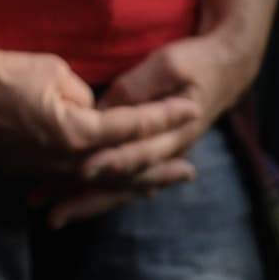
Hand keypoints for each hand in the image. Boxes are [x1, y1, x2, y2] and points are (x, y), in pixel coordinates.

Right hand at [0, 33, 199, 186]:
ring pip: (99, 180)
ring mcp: (45, 169)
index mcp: (78, 133)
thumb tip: (89, 109)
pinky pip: (71, 179)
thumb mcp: (53, 70)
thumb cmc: (0, 71)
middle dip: (160, 167)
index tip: (191, 106)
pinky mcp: (24, 169)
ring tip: (156, 186)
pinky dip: (95, 181)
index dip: (164, 114)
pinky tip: (104, 181)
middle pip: (125, 169)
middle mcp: (67, 160)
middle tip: (190, 171)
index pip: (132, 125)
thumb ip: (83, 95)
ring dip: (130, 182)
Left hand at [25, 25, 254, 225]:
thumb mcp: (170, 64)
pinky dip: (98, 194)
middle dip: (89, 198)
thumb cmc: (196, 63)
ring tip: (53, 217)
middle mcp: (167, 153)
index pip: (140, 154)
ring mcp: (159, 157)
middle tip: (55, 213)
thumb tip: (108, 106)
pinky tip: (72, 204)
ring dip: (88, 203)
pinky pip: (123, 181)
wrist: (224, 70)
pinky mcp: (150, 154)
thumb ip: (139, 87)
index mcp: (176, 134)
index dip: (111, 162)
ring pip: (121, 188)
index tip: (82, 170)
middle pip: (125, 183)